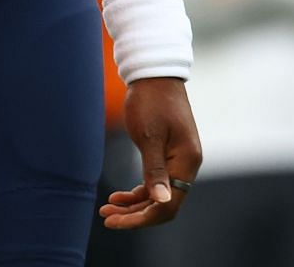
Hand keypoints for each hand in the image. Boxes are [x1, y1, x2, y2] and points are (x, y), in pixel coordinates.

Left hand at [99, 77, 201, 229]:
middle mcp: (187, 164)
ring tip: (107, 207)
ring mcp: (179, 160)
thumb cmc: (150, 101)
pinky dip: (138, 191)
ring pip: (158, 195)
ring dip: (134, 205)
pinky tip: (118, 195)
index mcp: (186, 161)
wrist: (154, 74)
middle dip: (135, 215)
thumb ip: (155, 171)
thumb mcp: (149, 136)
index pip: (168, 205)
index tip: (114, 220)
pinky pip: (156, 181)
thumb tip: (162, 202)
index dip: (142, 218)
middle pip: (164, 204)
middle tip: (106, 216)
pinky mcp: (169, 154)